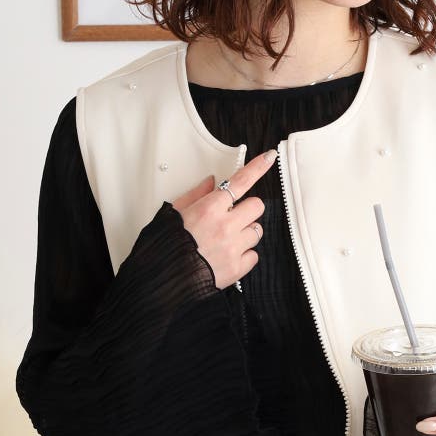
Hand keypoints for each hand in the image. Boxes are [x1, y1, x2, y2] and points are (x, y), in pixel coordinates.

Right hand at [171, 148, 278, 289]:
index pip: (240, 182)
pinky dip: (244, 256)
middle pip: (257, 206)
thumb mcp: (175, 212)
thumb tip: (212, 182)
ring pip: (257, 231)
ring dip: (246, 233)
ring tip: (227, 241)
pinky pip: (254, 255)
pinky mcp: (238, 268)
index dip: (258, 167)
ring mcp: (233, 247)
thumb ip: (196, 195)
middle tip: (233, 218)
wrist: (164, 279)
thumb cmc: (166, 245)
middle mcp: (225, 226)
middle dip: (247, 210)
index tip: (271, 157)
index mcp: (209, 208)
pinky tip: (228, 257)